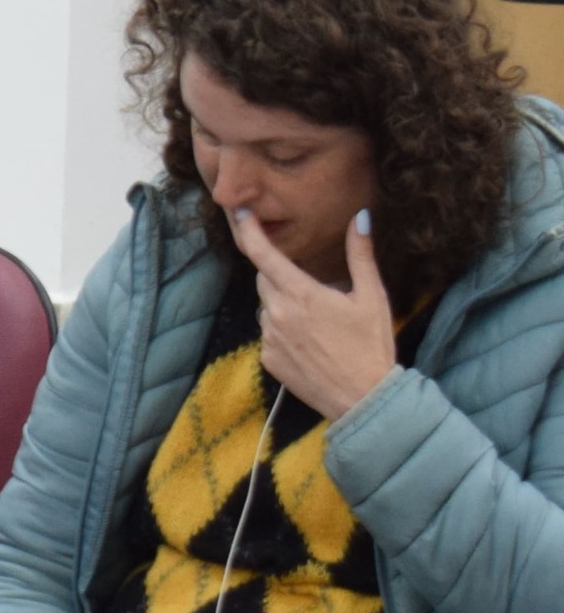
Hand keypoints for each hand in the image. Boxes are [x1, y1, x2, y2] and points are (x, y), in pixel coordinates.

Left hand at [230, 205, 398, 420]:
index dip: (249, 231)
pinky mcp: (267, 360)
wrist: (364, 399)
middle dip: (281, 276)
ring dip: (284, 307)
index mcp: (302, 294)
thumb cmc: (372, 346)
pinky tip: (311, 345)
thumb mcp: (372, 297)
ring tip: (320, 326)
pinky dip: (283, 332)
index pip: (264, 255)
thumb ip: (361, 255)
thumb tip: (362, 218)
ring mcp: (269, 339)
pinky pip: (269, 335)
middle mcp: (277, 314)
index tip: (240, 213)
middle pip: (265, 280)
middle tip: (315, 291)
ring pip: (267, 308)